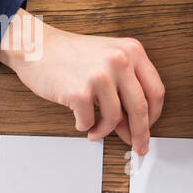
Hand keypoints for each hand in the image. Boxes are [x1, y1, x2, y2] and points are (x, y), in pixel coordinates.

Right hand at [0, 8, 165, 154]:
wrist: (36, 46)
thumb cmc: (71, 54)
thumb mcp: (109, 59)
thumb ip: (126, 87)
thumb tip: (134, 126)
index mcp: (132, 51)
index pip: (156, 91)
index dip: (154, 115)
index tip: (149, 128)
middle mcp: (120, 60)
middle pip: (141, 108)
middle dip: (140, 133)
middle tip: (138, 146)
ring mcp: (100, 76)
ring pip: (115, 118)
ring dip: (105, 130)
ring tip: (96, 130)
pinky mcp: (80, 91)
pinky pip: (90, 121)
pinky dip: (86, 126)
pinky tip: (81, 121)